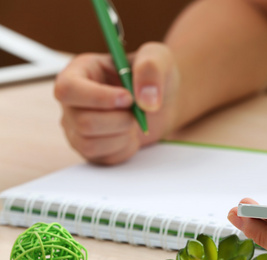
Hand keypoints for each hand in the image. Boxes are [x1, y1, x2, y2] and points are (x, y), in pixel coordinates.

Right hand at [54, 42, 178, 164]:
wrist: (161, 100)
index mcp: (80, 72)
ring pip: (91, 143)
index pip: (68, 89)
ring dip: (123, 134)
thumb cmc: (152, 76)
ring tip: (134, 120)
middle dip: (121, 120)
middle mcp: (72, 101)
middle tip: (138, 110)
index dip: (98, 98)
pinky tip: (131, 133)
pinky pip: (104, 157)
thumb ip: (151, 69)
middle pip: (83, 121)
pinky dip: (125, 148)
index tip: (128, 99)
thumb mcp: (158, 58)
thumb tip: (146, 99)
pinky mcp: (90, 149)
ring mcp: (77, 127)